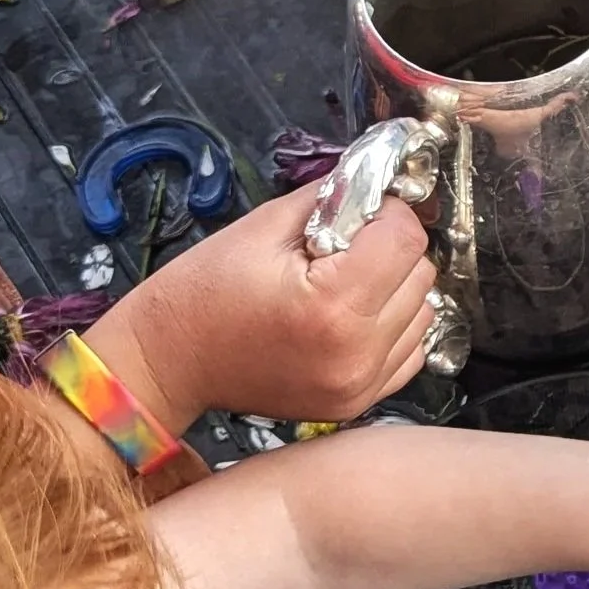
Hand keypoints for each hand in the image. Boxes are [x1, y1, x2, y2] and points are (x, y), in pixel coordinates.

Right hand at [91, 189, 436, 430]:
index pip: (406, 239)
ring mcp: (361, 385)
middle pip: (420, 275)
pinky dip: (392, 327)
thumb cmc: (201, 293)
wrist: (166, 364)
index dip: (387, 213)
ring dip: (395, 289)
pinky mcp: (358, 403)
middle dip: (390, 249)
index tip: (359, 210)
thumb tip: (380, 185)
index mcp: (334, 306)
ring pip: (423, 311)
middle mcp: (358, 352)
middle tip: (342, 248)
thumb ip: (332, 199)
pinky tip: (350, 318)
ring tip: (343, 285)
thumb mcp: (262, 228)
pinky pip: (409, 350)